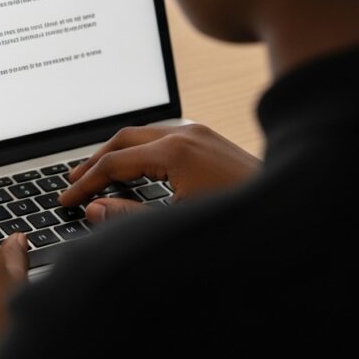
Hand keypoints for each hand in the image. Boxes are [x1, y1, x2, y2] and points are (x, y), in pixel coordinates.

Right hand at [59, 123, 259, 222]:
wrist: (291, 213)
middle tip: (72, 182)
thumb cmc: (238, 221)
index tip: (67, 201)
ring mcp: (200, 134)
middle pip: (124, 138)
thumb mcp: (177, 224)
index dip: (86, 183)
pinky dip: (140, 151)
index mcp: (175, 152)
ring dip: (118, 153)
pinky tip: (136, 169)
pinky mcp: (210, 140)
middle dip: (95, 160)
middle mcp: (186, 135)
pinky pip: (164, 137)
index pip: (114, 163)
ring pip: (144, 135)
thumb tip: (94, 209)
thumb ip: (130, 216)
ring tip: (97, 174)